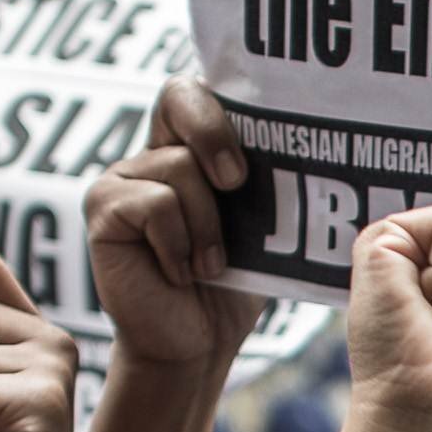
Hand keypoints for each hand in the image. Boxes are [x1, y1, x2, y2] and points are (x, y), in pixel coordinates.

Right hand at [81, 80, 269, 378]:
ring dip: (207, 223)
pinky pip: (154, 203)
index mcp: (188, 146)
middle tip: (237, 183)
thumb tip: (330, 154)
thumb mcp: (264, 224)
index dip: (220, 104)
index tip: (251, 154)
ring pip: (178, 166)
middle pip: (179, 98)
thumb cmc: (234, 283)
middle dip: (215, 134)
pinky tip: (178, 273)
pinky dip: (179, 243)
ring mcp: (120, 179)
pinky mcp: (102, 209)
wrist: (196, 343)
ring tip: (209, 264)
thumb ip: (273, 182)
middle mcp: (150, 153)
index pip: (196, 89)